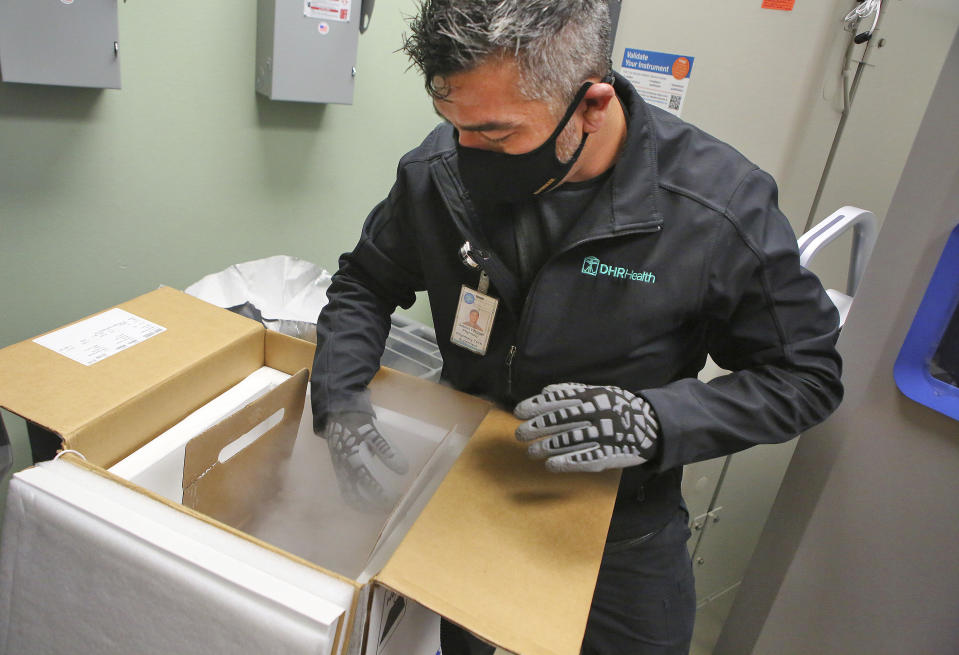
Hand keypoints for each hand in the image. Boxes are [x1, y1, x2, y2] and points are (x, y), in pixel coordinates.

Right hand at [323, 412, 408, 510]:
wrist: (337, 416)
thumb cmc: (357, 424)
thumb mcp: (373, 432)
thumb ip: (386, 449)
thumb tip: (403, 469)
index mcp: (351, 457)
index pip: (364, 479)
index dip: (377, 491)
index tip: (393, 498)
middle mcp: (343, 468)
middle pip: (355, 495)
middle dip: (373, 504)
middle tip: (392, 506)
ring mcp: (339, 472)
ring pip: (350, 496)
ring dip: (366, 506)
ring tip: (384, 508)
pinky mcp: (340, 473)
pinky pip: (347, 492)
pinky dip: (359, 501)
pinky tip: (372, 503)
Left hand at [514, 383, 659, 472]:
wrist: (653, 425)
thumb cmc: (620, 407)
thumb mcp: (599, 392)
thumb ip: (572, 391)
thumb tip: (545, 391)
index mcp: (592, 396)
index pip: (559, 400)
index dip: (537, 406)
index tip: (518, 412)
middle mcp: (596, 413)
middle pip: (560, 420)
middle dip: (537, 427)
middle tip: (519, 434)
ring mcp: (602, 434)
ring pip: (569, 440)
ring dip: (546, 447)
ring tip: (531, 452)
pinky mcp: (608, 454)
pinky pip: (584, 459)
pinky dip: (565, 462)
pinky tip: (550, 465)